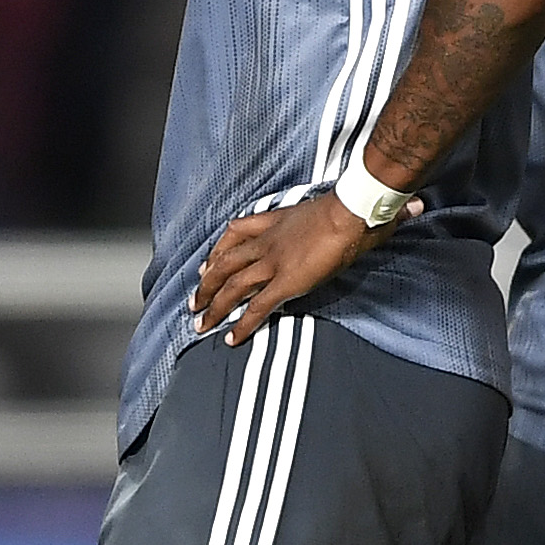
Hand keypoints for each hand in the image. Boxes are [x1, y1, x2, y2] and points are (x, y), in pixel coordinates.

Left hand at [194, 196, 368, 342]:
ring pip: (233, 287)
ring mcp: (273, 263)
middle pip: (225, 264)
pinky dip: (242, 325)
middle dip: (206, 286)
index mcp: (273, 222)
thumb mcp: (316, 208)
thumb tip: (321, 229)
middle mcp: (266, 242)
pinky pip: (258, 307)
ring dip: (214, 307)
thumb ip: (308, 220)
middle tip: (194, 303)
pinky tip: (232, 337)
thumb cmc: (345, 207)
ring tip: (201, 324)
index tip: (206, 265)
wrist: (350, 211)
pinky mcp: (286, 282)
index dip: (216, 252)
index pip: (234, 234)